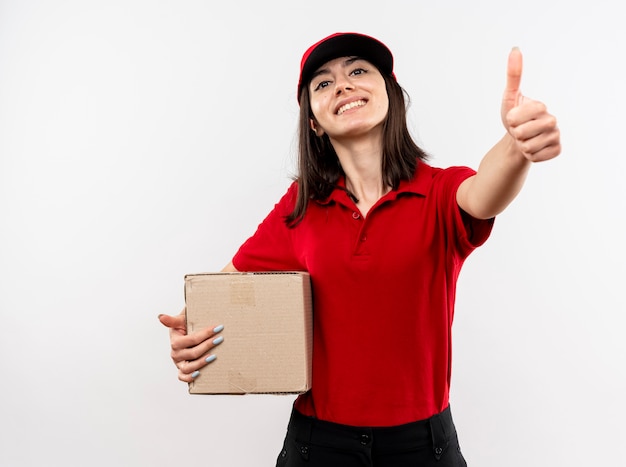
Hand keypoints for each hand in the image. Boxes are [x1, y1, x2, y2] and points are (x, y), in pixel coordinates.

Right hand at [158, 309, 223, 382]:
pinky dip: (189, 377)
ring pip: (189, 367)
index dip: (205, 334)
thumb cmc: (184, 326)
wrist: (185, 332)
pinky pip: (183, 377)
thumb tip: (161, 317)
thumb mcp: (180, 320)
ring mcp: (178, 363)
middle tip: (219, 339)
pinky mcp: (182, 370)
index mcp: (175, 341)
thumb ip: (172, 320)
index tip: (217, 328)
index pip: (192, 339)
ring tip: (213, 356)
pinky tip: (199, 373)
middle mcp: (175, 353)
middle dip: (208, 346)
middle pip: (193, 353)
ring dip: (202, 362)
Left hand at [501, 47, 560, 161]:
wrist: (518, 139)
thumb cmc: (513, 118)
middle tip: (519, 131)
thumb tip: (515, 49)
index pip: (515, 117)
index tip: (513, 118)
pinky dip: (529, 155)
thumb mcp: (509, 98)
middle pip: (522, 133)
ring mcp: (556, 136)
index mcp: (541, 106)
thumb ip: (513, 75)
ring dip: (521, 146)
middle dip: (514, 134)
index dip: (510, 120)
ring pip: (528, 147)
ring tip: (525, 139)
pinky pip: (535, 157)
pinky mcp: (556, 150)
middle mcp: (553, 120)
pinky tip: (532, 148)